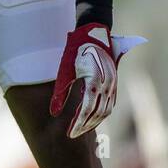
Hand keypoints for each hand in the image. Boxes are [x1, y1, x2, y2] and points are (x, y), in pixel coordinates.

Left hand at [49, 23, 144, 137]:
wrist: (95, 32)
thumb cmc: (76, 49)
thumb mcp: (65, 69)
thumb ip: (61, 91)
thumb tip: (53, 112)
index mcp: (93, 81)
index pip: (86, 110)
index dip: (78, 124)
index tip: (70, 133)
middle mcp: (106, 84)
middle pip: (97, 113)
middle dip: (85, 126)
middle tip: (73, 135)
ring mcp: (112, 84)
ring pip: (105, 110)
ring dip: (94, 122)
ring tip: (81, 130)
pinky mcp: (114, 83)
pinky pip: (109, 104)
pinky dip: (100, 114)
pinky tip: (92, 119)